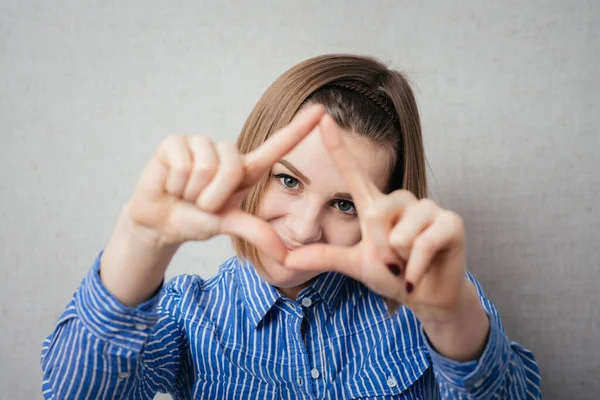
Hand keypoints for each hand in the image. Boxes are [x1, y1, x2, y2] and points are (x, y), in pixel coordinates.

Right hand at [128, 104, 325, 262]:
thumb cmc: (196, 220)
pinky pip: (183, 165)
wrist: (159, 223)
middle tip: (200, 201)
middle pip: (232, 168)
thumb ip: (258, 233)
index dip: (299, 129)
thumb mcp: (229, 225)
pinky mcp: (175, 142)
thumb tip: (287, 256)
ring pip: (206, 168)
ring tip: (185, 193)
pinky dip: (175, 184)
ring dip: (192, 192)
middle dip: (212, 197)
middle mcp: (226, 152)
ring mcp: (200, 143)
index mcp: (245, 170)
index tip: (323, 112)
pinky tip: (170, 184)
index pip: (277, 146)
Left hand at [283, 115, 468, 318]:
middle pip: (376, 215)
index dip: (337, 147)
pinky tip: (421, 270)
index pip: (353, 173)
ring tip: (409, 261)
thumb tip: (286, 259)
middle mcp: (401, 199)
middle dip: (380, 249)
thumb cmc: (391, 274)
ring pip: (399, 234)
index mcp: (376, 205)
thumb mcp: (355, 265)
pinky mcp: (451, 222)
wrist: (426, 295)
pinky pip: (423, 245)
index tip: (323, 118)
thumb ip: (325, 257)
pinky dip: (416, 267)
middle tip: (393, 260)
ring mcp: (428, 207)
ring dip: (400, 259)